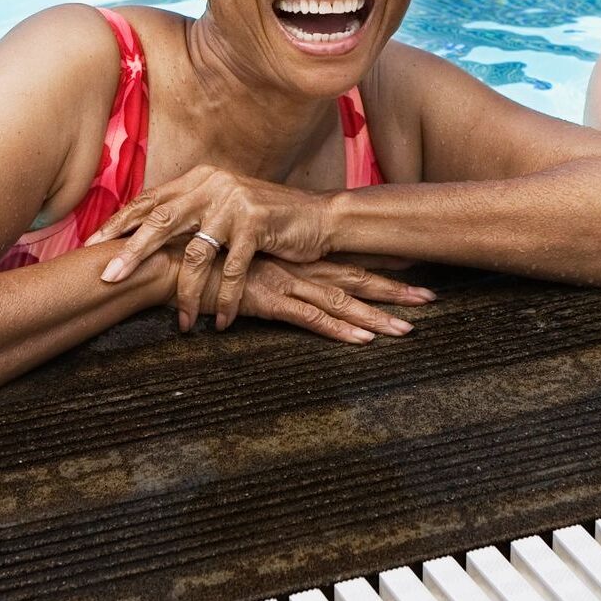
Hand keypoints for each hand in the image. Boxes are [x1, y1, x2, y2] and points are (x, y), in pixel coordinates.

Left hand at [87, 165, 336, 329]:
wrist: (320, 218)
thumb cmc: (268, 219)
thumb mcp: (225, 205)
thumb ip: (192, 212)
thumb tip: (148, 232)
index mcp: (200, 178)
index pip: (151, 201)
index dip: (120, 222)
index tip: (92, 244)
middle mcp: (213, 185)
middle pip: (160, 221)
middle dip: (130, 251)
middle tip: (107, 276)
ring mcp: (234, 204)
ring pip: (194, 253)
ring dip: (185, 292)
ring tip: (180, 321)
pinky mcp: (256, 226)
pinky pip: (231, 271)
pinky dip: (224, 300)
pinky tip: (218, 320)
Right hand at [185, 256, 433, 342]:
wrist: (170, 262)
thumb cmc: (200, 264)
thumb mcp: (239, 266)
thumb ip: (258, 273)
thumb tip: (271, 281)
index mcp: (291, 259)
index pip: (344, 262)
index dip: (378, 266)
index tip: (410, 268)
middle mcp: (295, 268)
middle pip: (354, 279)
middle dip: (393, 290)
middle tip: (429, 297)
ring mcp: (284, 284)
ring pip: (341, 301)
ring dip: (376, 316)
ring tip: (408, 328)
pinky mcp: (268, 301)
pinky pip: (311, 319)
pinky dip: (339, 331)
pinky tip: (363, 340)